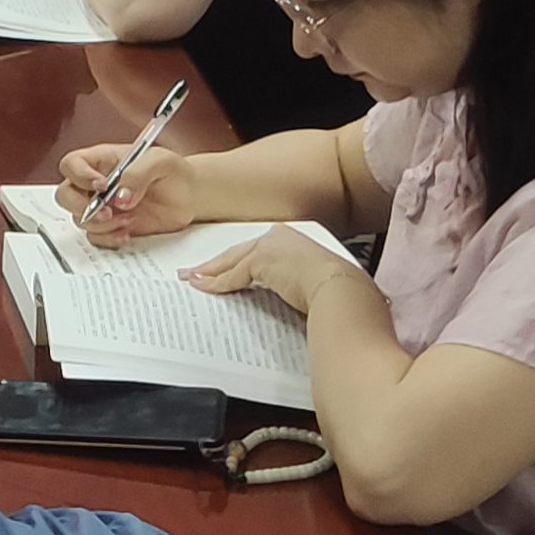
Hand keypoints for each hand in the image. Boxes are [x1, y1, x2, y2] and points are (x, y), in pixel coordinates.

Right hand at [57, 142, 200, 241]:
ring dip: (102, 225)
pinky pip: (95, 238)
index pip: (72, 164)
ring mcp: (102, 208)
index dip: (79, 175)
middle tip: (108, 211)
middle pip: (65, 195)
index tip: (102, 186)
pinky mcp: (111, 228)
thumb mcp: (160, 161)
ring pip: (79, 219)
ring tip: (129, 220)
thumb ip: (137, 173)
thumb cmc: (173, 172)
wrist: (190, 198)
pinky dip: (109, 239)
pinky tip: (128, 233)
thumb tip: (120, 195)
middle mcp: (96, 185)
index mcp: (102, 161)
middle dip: (81, 206)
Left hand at [189, 227, 371, 317]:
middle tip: (197, 270)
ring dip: (209, 272)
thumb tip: (294, 296)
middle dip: (216, 263)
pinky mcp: (260, 261)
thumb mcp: (315, 284)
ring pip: (231, 262)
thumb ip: (298, 284)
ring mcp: (269, 247)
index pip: (257, 252)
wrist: (342, 290)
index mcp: (294, 240)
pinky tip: (203, 288)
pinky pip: (232, 276)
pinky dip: (216, 283)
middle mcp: (279, 237)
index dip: (239, 262)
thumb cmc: (340, 290)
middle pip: (239, 253)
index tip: (226, 268)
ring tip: (193, 279)